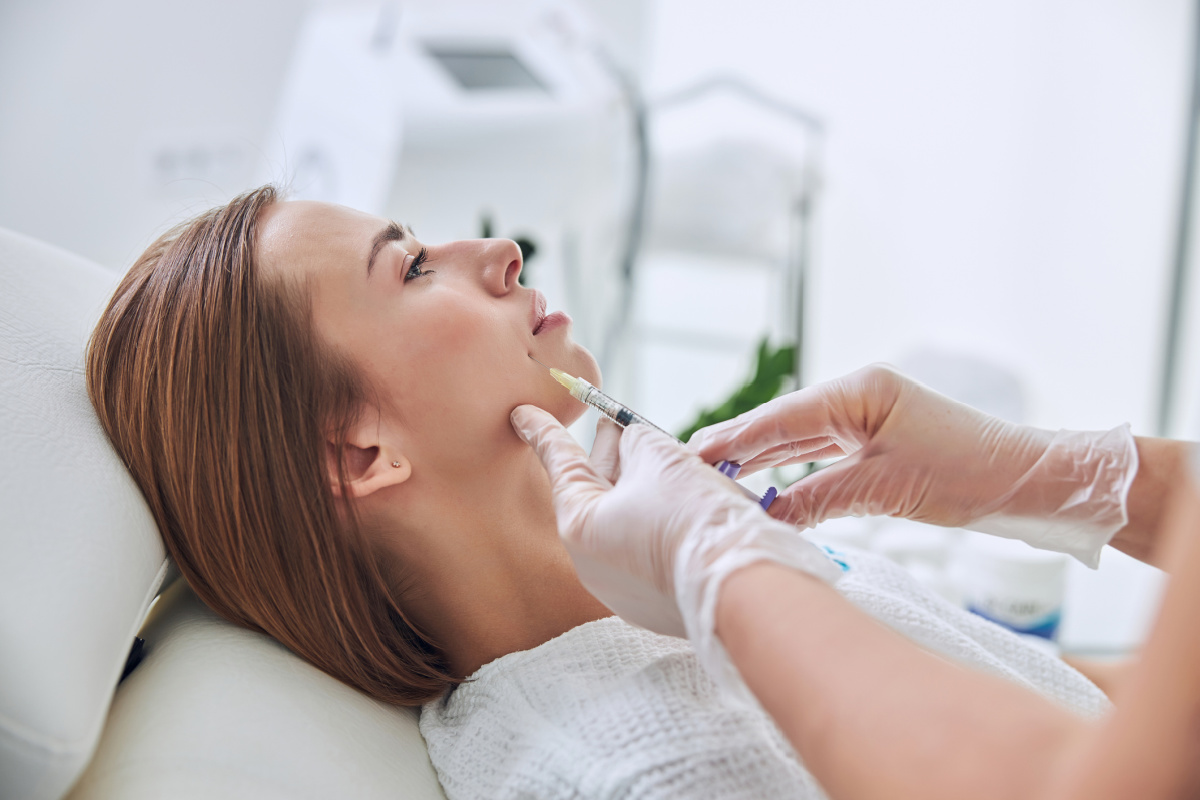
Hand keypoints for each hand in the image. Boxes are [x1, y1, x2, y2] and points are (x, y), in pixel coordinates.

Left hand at [510, 406, 841, 690]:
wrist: (739, 586)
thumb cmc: (692, 517)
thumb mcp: (661, 458)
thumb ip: (637, 442)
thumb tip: (633, 440)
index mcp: (580, 524)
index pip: (559, 463)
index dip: (543, 431)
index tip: (520, 414)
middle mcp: (592, 563)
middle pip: (597, 492)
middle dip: (610, 455)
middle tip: (614, 424)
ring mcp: (624, 590)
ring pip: (627, 521)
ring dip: (643, 486)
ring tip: (660, 457)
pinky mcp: (657, 604)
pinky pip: (650, 551)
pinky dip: (662, 522)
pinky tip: (685, 502)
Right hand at [689, 364, 1137, 566]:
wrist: (1030, 480)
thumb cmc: (970, 474)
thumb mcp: (885, 489)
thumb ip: (819, 498)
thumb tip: (767, 516)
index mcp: (858, 393)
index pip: (779, 418)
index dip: (733, 440)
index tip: (694, 458)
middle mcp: (857, 397)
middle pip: (782, 424)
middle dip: (736, 446)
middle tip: (688, 466)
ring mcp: (867, 417)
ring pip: (798, 438)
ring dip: (759, 458)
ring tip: (713, 476)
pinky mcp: (876, 440)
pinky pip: (820, 453)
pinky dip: (790, 470)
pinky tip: (764, 485)